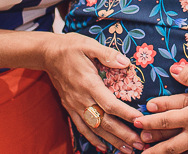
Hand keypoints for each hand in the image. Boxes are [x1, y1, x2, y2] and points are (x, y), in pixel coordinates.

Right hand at [41, 32, 145, 152]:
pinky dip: (92, 139)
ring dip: (112, 140)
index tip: (140, 120)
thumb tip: (125, 62)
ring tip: (128, 150)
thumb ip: (107, 54)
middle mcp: (81, 98)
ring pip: (94, 128)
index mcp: (88, 83)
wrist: (47, 54)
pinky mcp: (70, 107)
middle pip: (104, 121)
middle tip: (140, 143)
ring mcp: (75, 105)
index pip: (110, 104)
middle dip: (123, 134)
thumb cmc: (70, 47)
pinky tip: (103, 147)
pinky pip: (81, 127)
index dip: (125, 114)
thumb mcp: (89, 45)